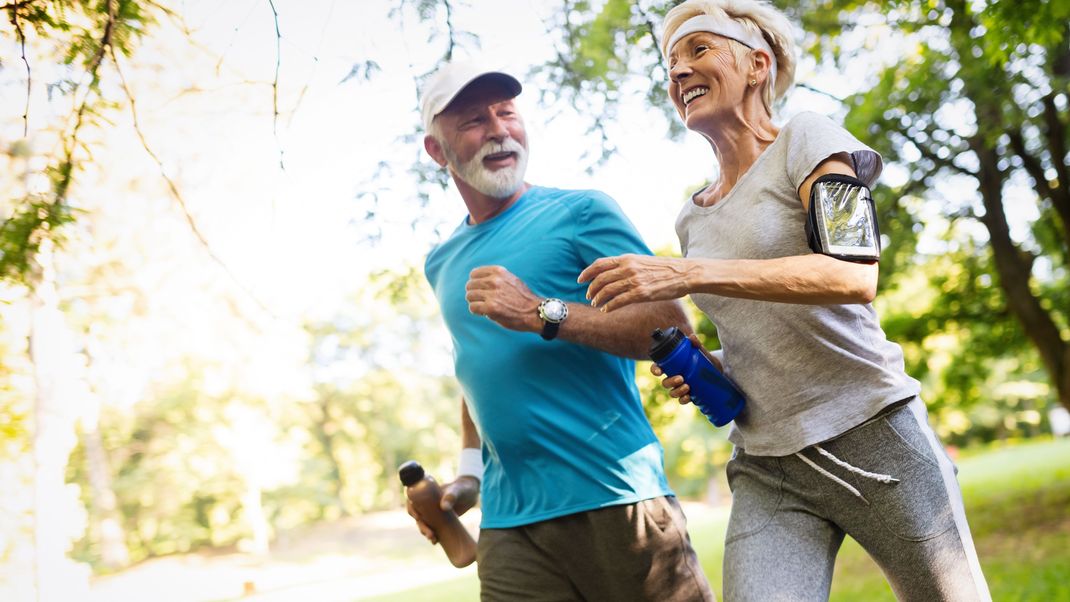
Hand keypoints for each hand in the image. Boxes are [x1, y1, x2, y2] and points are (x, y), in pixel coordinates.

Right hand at [406, 476, 479, 544]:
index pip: (412, 500)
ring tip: (433, 540)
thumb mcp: (458, 490)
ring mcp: (433, 512)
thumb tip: (443, 507)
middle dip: (421, 526)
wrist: (471, 493)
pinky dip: (432, 534)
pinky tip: (435, 542)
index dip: (412, 509)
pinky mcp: (439, 519)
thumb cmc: (463, 488)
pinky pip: (432, 527)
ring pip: (424, 523)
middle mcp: (427, 503)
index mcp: (426, 493)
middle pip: (418, 515)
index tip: (417, 517)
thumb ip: (451, 496)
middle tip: (429, 534)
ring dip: (425, 531)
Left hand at [465, 266, 541, 331]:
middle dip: (474, 293)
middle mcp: (494, 280)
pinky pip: (473, 307)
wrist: (534, 312)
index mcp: (498, 272)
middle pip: (470, 285)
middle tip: (482, 301)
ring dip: (474, 302)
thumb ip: (495, 278)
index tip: (480, 290)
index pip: (474, 273)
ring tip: (484, 307)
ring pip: (469, 296)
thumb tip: (476, 280)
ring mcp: (492, 294)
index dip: (475, 283)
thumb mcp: (510, 279)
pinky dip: (476, 311)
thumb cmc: (522, 298)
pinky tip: (484, 313)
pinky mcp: (491, 308)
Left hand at [578, 255, 692, 311]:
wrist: (685, 273)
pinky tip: (606, 310)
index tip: (580, 279)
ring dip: (598, 299)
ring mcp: (634, 280)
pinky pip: (618, 301)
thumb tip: (616, 272)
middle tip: (589, 296)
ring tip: (596, 304)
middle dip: (591, 289)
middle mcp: (628, 267)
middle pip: (600, 279)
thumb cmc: (666, 269)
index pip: (600, 263)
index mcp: (628, 258)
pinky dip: (609, 306)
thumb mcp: (643, 261)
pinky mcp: (641, 293)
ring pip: (607, 291)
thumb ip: (629, 265)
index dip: (587, 272)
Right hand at [650, 334, 719, 404]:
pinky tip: (689, 397)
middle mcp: (675, 377)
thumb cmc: (707, 361)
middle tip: (681, 378)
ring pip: (672, 392)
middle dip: (670, 382)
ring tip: (687, 386)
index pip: (659, 368)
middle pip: (665, 382)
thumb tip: (692, 337)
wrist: (720, 372)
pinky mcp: (689, 395)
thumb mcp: (703, 352)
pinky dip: (683, 399)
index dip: (655, 369)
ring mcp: (681, 387)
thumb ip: (697, 344)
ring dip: (677, 391)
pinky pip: (682, 400)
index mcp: (674, 366)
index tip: (659, 372)